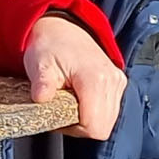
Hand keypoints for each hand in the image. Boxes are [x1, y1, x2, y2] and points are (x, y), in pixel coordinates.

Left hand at [22, 14, 125, 140]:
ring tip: (69, 104)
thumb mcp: (39, 64)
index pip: (93, 126)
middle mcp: (111, 81)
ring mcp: (117, 82)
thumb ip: (42, 83)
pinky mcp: (118, 83)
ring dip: (87, 120)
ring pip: (107, 122)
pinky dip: (94, 112)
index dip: (72, 129)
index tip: (56, 117)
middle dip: (79, 127)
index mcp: (94, 78)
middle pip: (101, 128)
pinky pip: (110, 111)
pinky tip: (79, 100)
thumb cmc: (50, 46)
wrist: (62, 29)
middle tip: (60, 112)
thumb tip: (41, 98)